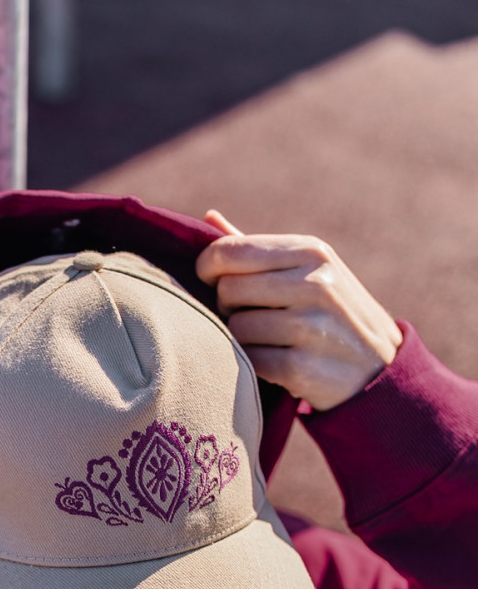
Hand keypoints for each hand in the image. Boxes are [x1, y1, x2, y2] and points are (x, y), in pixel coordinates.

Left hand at [196, 210, 402, 410]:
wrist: (381, 371)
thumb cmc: (331, 315)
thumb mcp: (307, 271)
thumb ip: (256, 249)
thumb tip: (208, 217)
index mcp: (311, 252)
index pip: (230, 251)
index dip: (207, 267)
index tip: (210, 280)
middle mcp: (315, 284)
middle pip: (227, 290)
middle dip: (229, 306)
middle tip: (252, 316)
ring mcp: (311, 326)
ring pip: (235, 328)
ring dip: (242, 340)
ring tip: (272, 342)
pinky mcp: (303, 368)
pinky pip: (249, 362)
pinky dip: (255, 367)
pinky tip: (280, 364)